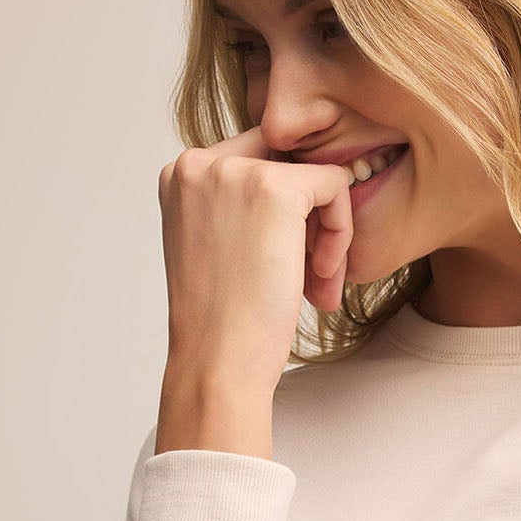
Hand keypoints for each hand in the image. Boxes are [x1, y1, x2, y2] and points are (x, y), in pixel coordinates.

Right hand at [156, 126, 357, 406]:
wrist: (219, 362)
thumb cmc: (222, 322)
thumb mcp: (215, 247)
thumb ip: (236, 207)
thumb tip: (298, 183)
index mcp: (180, 176)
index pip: (253, 159)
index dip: (282, 209)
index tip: (288, 260)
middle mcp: (198, 163)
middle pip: (282, 159)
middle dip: (306, 215)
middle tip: (311, 272)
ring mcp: (234, 171)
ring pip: (311, 175)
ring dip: (325, 232)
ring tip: (317, 285)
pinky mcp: (276, 187)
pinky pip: (334, 185)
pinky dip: (340, 231)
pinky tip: (323, 276)